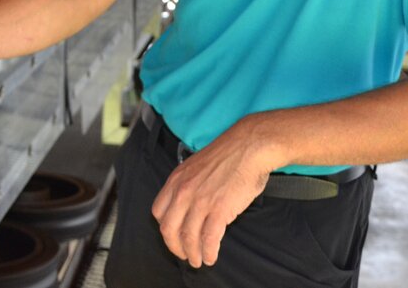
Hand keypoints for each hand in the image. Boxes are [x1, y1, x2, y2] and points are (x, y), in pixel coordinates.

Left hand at [150, 121, 278, 268]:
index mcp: (176, 179)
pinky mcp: (219, 210)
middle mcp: (183, 191)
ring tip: (199, 261)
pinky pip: (209, 239)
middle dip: (175, 247)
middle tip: (184, 255)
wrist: (248, 147)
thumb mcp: (196, 166)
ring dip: (192, 254)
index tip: (173, 236)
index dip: (165, 228)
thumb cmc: (228, 155)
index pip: (159, 211)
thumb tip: (189, 204)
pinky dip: (208, 252)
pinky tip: (211, 257)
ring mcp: (200, 201)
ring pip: (188, 237)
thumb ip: (188, 184)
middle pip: (168, 228)